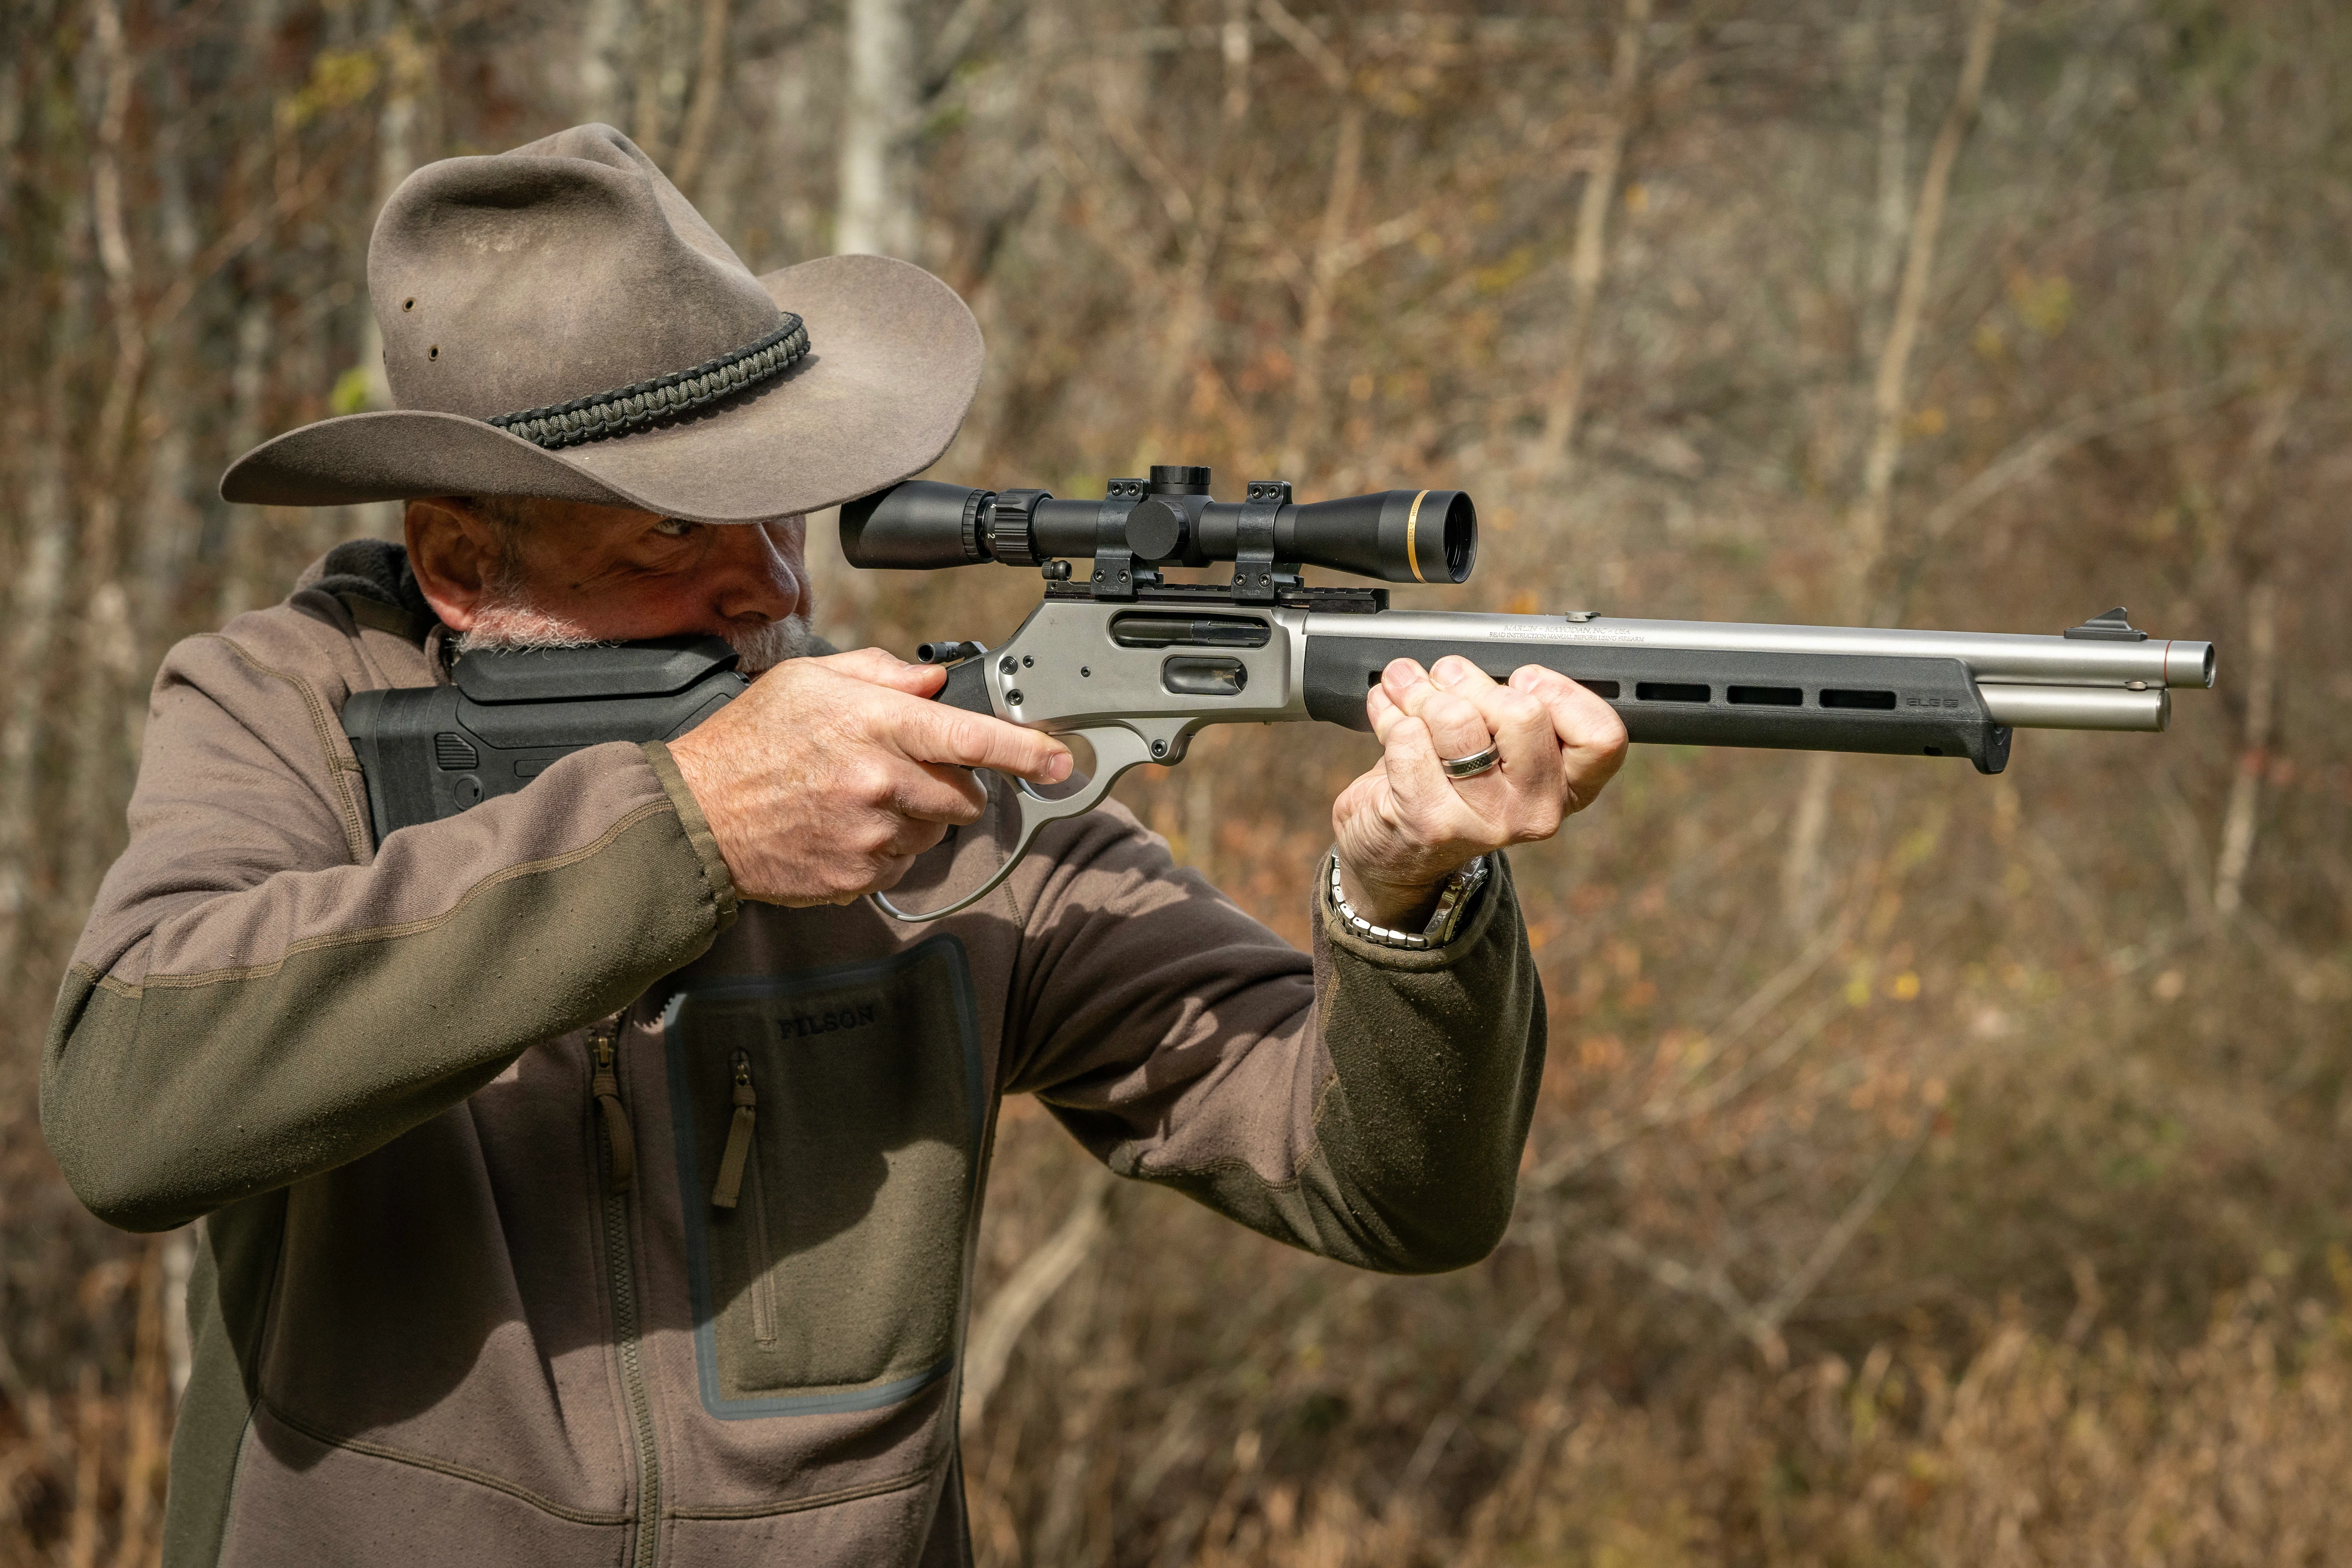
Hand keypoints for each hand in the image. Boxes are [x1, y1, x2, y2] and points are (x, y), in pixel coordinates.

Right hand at [667, 648, 1071, 904]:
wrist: (695, 817)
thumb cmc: (749, 742)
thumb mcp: (808, 680)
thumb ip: (880, 674)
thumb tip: (933, 681)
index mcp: (873, 724)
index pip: (970, 737)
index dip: (1024, 751)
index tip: (1060, 760)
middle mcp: (879, 781)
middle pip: (964, 794)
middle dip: (949, 783)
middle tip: (902, 770)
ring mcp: (869, 834)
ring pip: (935, 830)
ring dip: (915, 815)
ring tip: (859, 797)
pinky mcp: (857, 876)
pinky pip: (901, 862)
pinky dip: (885, 847)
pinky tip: (843, 827)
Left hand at [1331, 656, 1627, 927]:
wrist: (1400, 848)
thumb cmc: (1452, 784)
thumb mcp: (1499, 745)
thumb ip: (1507, 706)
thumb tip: (1465, 666)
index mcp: (1569, 786)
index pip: (1602, 736)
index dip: (1560, 692)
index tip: (1522, 681)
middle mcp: (1538, 810)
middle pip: (1524, 713)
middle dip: (1472, 682)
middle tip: (1445, 678)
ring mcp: (1488, 821)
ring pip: (1458, 719)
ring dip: (1422, 693)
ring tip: (1408, 691)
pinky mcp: (1434, 823)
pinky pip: (1410, 740)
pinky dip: (1391, 718)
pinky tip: (1392, 721)